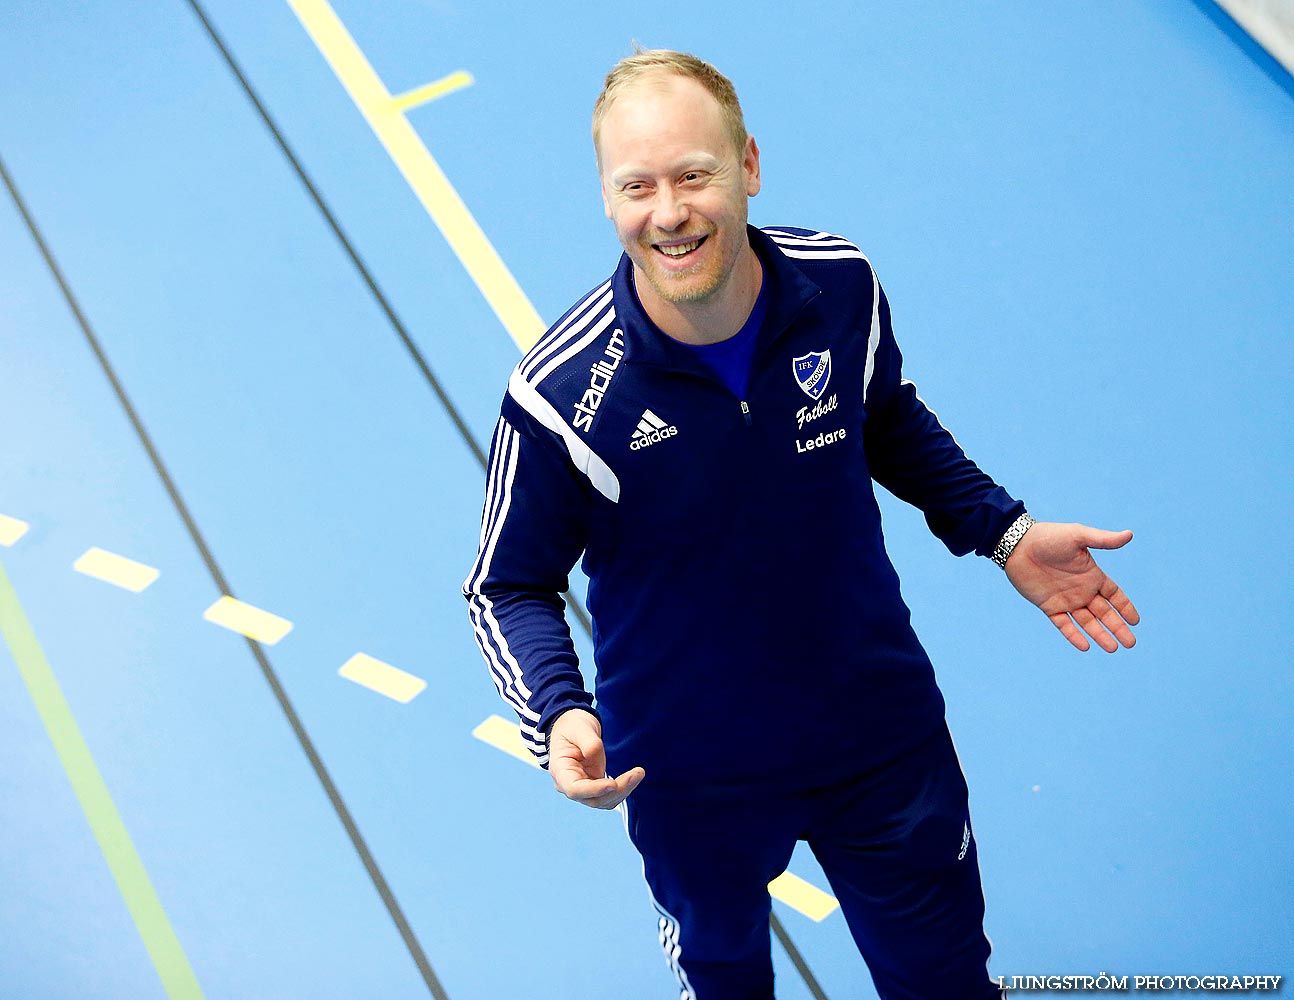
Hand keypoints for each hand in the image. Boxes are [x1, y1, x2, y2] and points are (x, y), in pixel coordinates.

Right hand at [547, 709, 643, 808]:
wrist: (573, 727)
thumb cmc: (572, 726)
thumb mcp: (579, 728)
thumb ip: (589, 743)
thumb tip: (597, 759)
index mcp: (560, 771)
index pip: (575, 790)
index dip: (594, 790)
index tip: (613, 784)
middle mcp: (569, 785)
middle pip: (594, 799)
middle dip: (617, 790)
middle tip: (637, 773)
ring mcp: (583, 788)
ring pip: (604, 801)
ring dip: (623, 790)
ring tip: (638, 773)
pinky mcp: (595, 786)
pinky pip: (610, 795)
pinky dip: (623, 788)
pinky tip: (633, 776)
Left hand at [1004, 521, 1139, 651]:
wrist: (1017, 545)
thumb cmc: (1049, 536)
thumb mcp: (1078, 536)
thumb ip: (1103, 539)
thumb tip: (1129, 535)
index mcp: (1092, 575)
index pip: (1114, 596)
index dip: (1125, 608)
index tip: (1136, 622)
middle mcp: (1082, 590)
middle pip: (1104, 613)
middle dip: (1118, 628)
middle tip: (1131, 644)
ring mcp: (1065, 599)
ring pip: (1087, 622)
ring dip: (1099, 635)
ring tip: (1113, 648)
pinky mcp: (1049, 606)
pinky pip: (1064, 624)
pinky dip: (1074, 635)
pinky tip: (1086, 646)